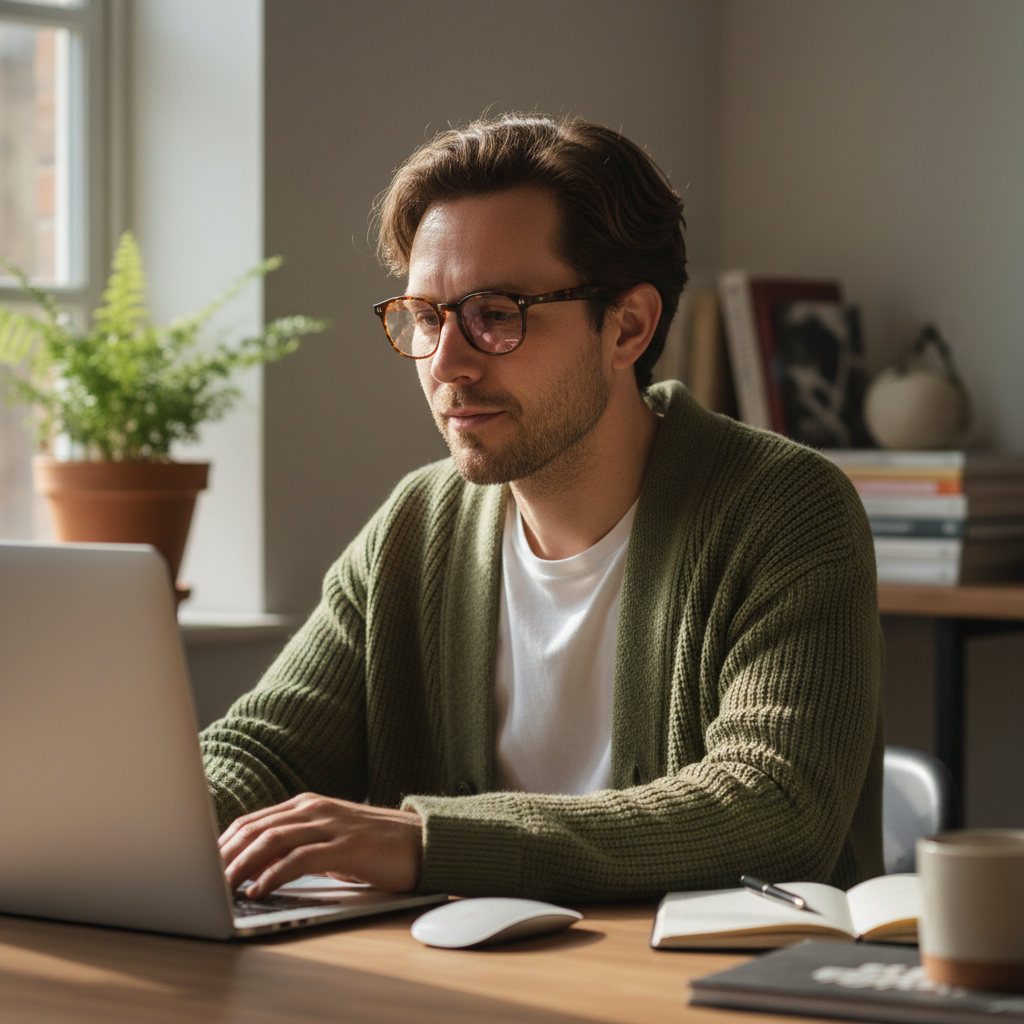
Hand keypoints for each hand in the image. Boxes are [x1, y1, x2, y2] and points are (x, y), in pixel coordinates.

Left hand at [219, 793, 422, 897]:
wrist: (422, 841)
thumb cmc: (374, 846)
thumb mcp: (329, 841)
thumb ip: (297, 847)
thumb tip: (257, 870)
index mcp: (307, 805)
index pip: (253, 821)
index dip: (223, 844)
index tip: (202, 867)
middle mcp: (315, 809)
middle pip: (255, 828)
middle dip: (223, 855)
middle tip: (201, 879)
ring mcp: (330, 824)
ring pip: (272, 841)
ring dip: (241, 865)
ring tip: (221, 887)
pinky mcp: (346, 845)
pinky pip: (301, 859)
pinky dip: (274, 875)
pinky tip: (258, 890)